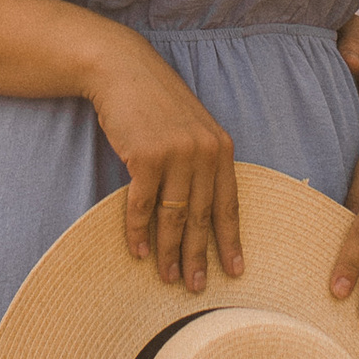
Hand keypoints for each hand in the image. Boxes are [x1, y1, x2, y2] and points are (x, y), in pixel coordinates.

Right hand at [85, 30, 240, 292]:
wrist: (123, 70)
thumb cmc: (155, 102)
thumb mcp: (191, 129)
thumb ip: (202, 162)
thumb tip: (202, 209)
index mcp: (221, 148)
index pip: (229, 204)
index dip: (231, 240)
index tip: (235, 271)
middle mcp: (204, 152)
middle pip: (202, 217)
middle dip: (199, 256)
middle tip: (197, 288)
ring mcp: (176, 154)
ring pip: (174, 216)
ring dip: (170, 252)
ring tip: (168, 278)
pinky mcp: (145, 156)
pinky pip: (142, 204)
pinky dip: (139, 231)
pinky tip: (140, 252)